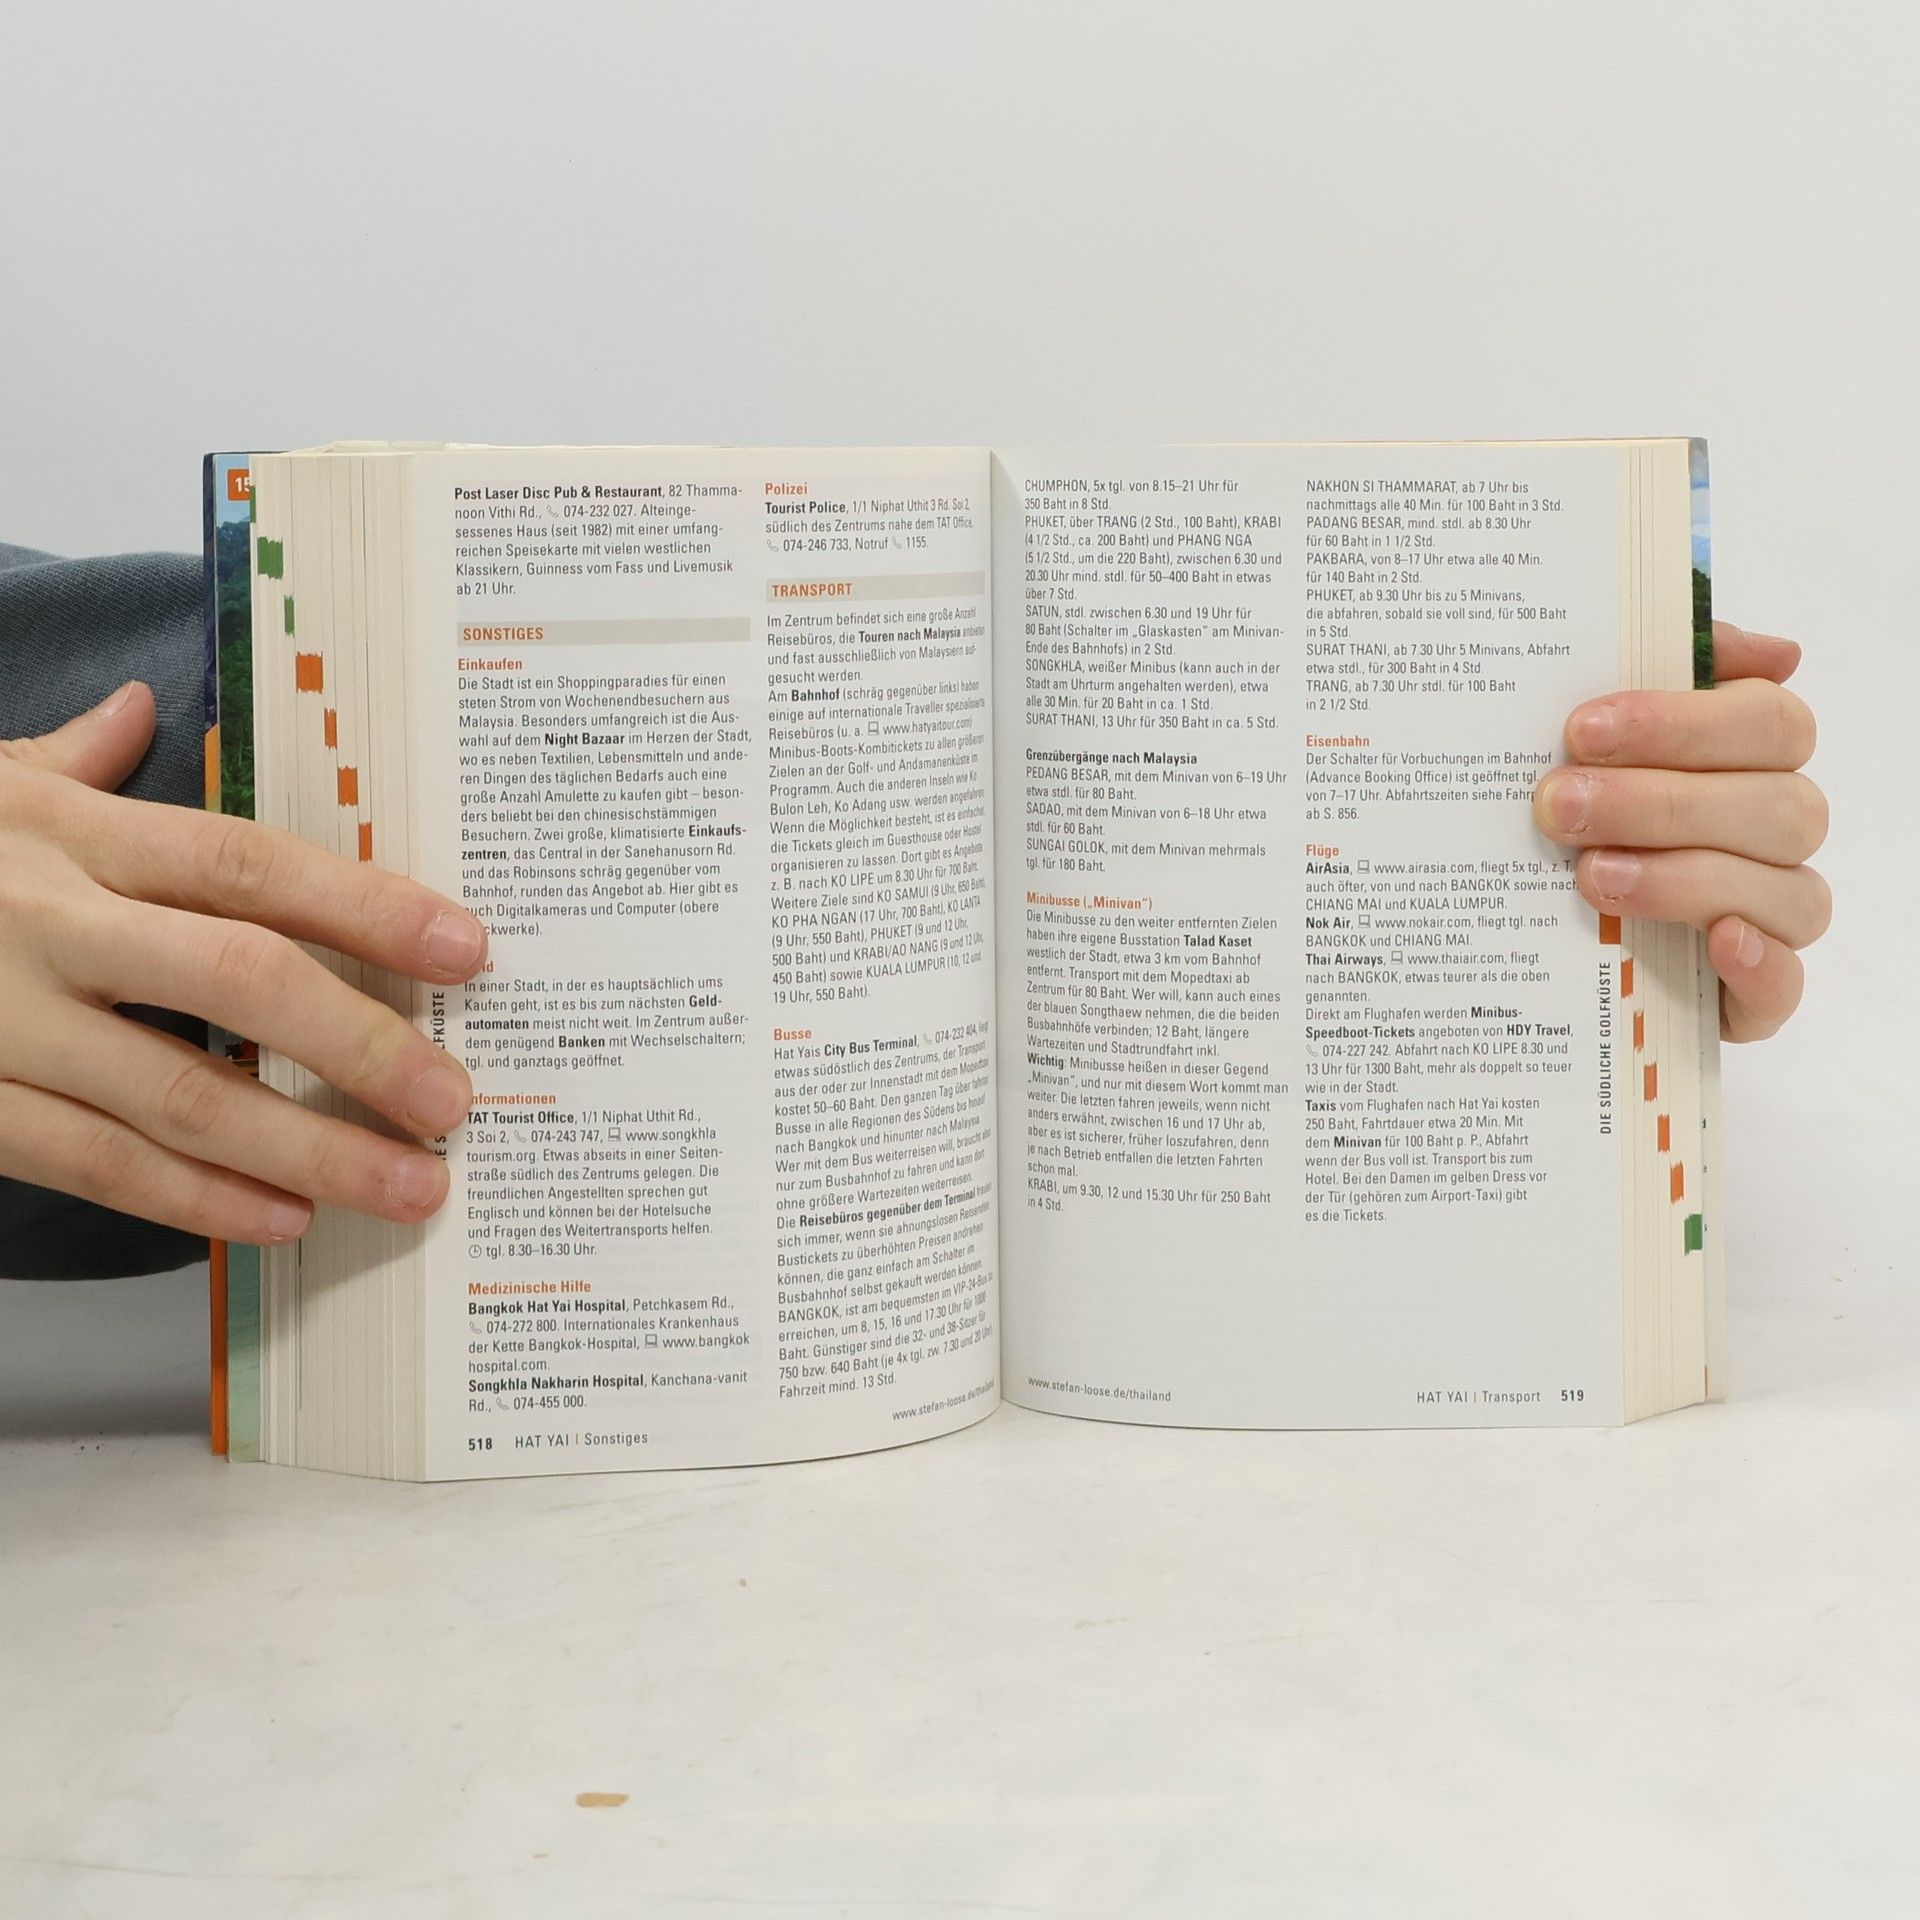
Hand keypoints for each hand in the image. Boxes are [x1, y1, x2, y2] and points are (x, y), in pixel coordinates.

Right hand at [1, 682, 486, 1243]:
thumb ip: (70, 757)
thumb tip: (143, 707)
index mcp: (68, 832)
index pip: (247, 864)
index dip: (366, 904)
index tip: (468, 950)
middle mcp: (43, 921)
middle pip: (236, 979)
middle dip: (360, 1044)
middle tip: (455, 1100)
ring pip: (176, 1096)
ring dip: (307, 1150)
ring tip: (408, 1186)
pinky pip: (91, 1164)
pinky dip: (194, 1202)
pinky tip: (281, 1219)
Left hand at [1533, 621, 1827, 1041]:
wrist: (1531, 937)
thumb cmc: (1577, 813)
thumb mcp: (1593, 739)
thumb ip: (1667, 668)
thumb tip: (1774, 650)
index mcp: (1752, 758)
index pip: (1769, 721)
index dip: (1681, 723)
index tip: (1581, 729)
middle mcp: (1776, 832)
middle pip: (1773, 804)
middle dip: (1659, 801)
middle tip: (1560, 805)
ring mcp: (1774, 915)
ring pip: (1785, 889)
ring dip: (1683, 877)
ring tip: (1591, 875)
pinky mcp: (1754, 995)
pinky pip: (1787, 983)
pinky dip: (1760, 963)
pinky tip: (1718, 941)